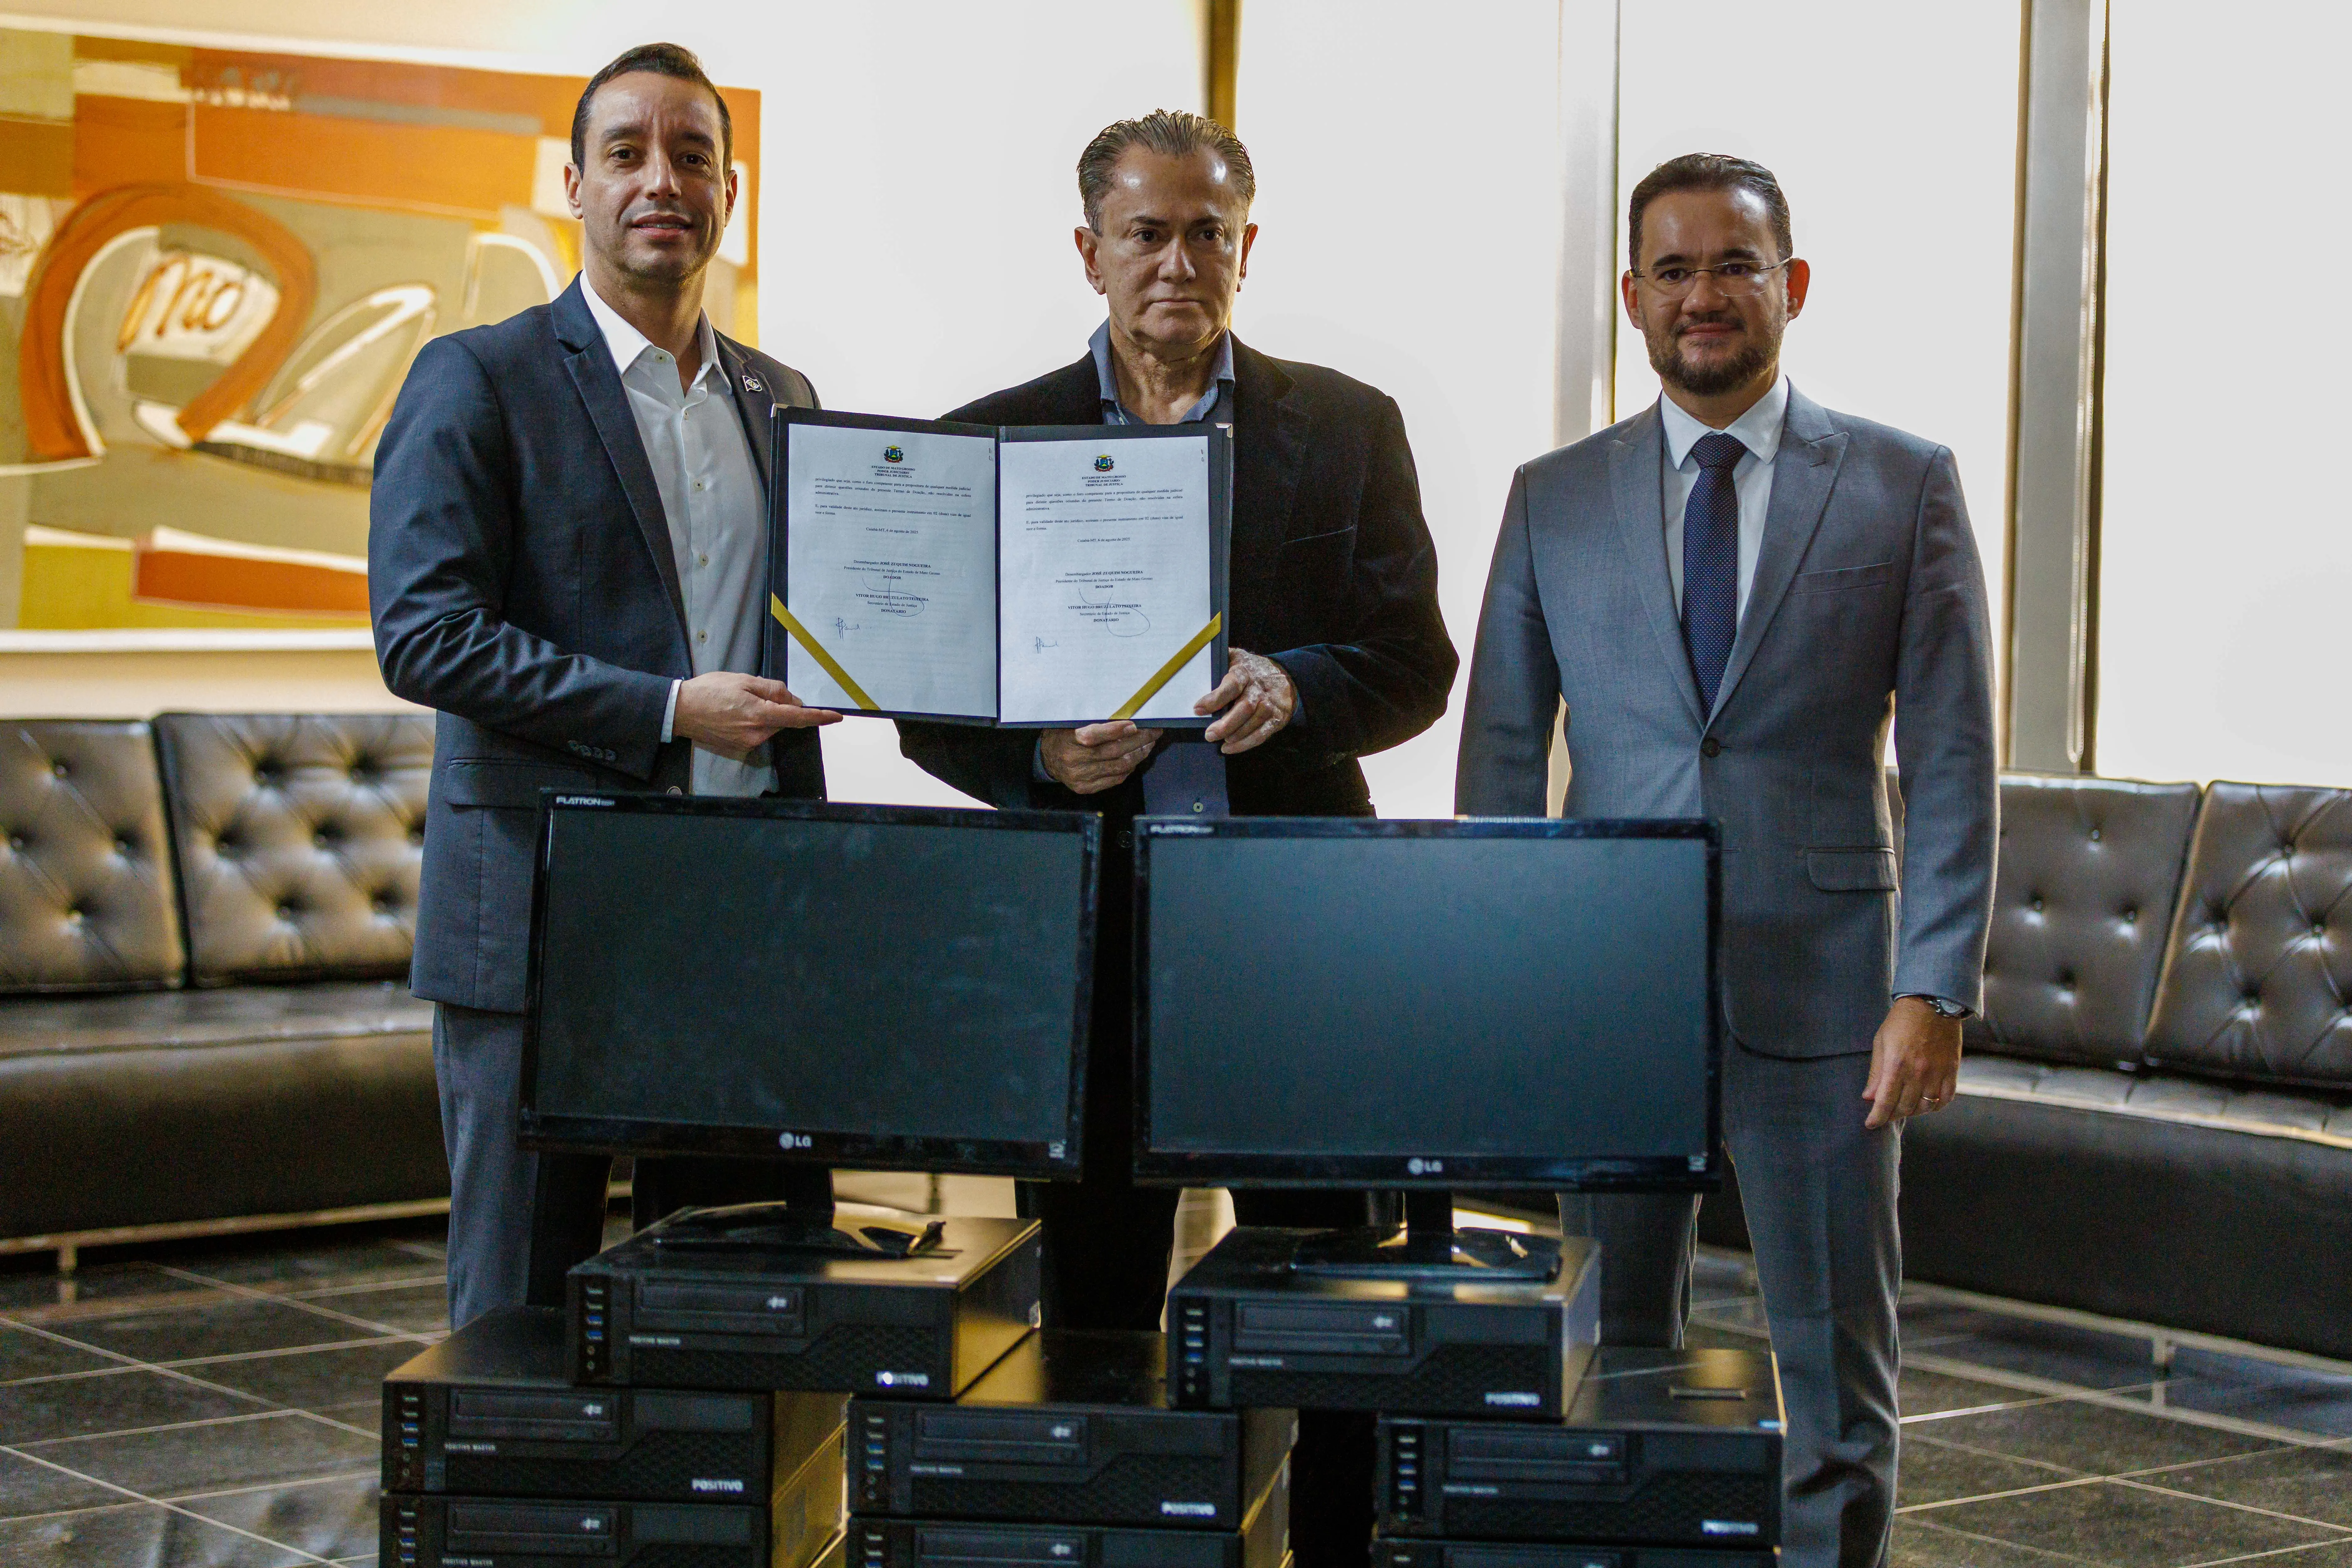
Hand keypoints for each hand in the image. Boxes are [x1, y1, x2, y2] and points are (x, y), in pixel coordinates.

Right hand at [672, 672, 839, 759]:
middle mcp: (757, 734)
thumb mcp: (743, 681)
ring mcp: (748, 743)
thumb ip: (772, 690)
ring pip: (771, 727)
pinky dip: (756, 721)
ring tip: (741, 701)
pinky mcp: (740, 747)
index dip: (819, 717)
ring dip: (767, 714)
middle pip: (783, 721)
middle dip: (781, 707)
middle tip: (757, 692)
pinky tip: (736, 712)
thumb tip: (793, 700)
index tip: (837, 717)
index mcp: (760, 715)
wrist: (679, 711)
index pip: (798, 718)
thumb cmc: (709, 691)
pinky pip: (758, 732)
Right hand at [1041, 722, 1160, 794]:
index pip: (1094, 736)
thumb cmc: (1063, 736)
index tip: (1133, 725)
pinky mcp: (1086, 787)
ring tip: (1149, 743)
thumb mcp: (1071, 723)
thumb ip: (1094, 722)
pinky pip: (1115, 779)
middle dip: (1138, 740)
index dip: (1115, 731)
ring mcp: (1081, 777)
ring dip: (1138, 754)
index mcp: (1068, 741)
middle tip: (1153, 731)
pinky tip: (1136, 757)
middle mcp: (1075, 761)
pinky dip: (1129, 768)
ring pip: (1119, 766)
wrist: (1047, 759)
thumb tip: (1125, 719)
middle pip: (1113, 751)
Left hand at [1197, 648, 1295, 754]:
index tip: (1198, 708)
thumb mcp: (1236, 658)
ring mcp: (1269, 705)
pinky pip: (1260, 735)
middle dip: (1225, 724)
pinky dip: (1244, 744)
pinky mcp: (1276, 719)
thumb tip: (1196, 664)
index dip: (1215, 698)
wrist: (1285, 677)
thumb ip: (1219, 660)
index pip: (1231, 685)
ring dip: (1234, 735)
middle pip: (1244, 708)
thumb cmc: (1251, 670)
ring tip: (1217, 739)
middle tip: (1209, 734)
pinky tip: (1229, 747)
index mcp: (1245, 673)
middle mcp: (1259, 689)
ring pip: (1252, 723)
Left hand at [1862, 995, 1961, 1129]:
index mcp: (1896, 1065)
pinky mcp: (1952, 1070)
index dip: (1877, 1117)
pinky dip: (1935, 1106)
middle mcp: (1918, 1072)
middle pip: (1905, 1107)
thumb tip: (1869, 1097)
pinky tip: (1927, 1104)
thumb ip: (1876, 1073)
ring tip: (1904, 1109)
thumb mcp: (1881, 1043)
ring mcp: (1937, 1073)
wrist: (1932, 1004)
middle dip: (1892, 1115)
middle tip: (1886, 1114)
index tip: (1871, 1124)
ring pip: (1925, 1107)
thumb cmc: (1901, 1022)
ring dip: (1913, 1112)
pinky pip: (1945, 1098)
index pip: (1885, 1101)